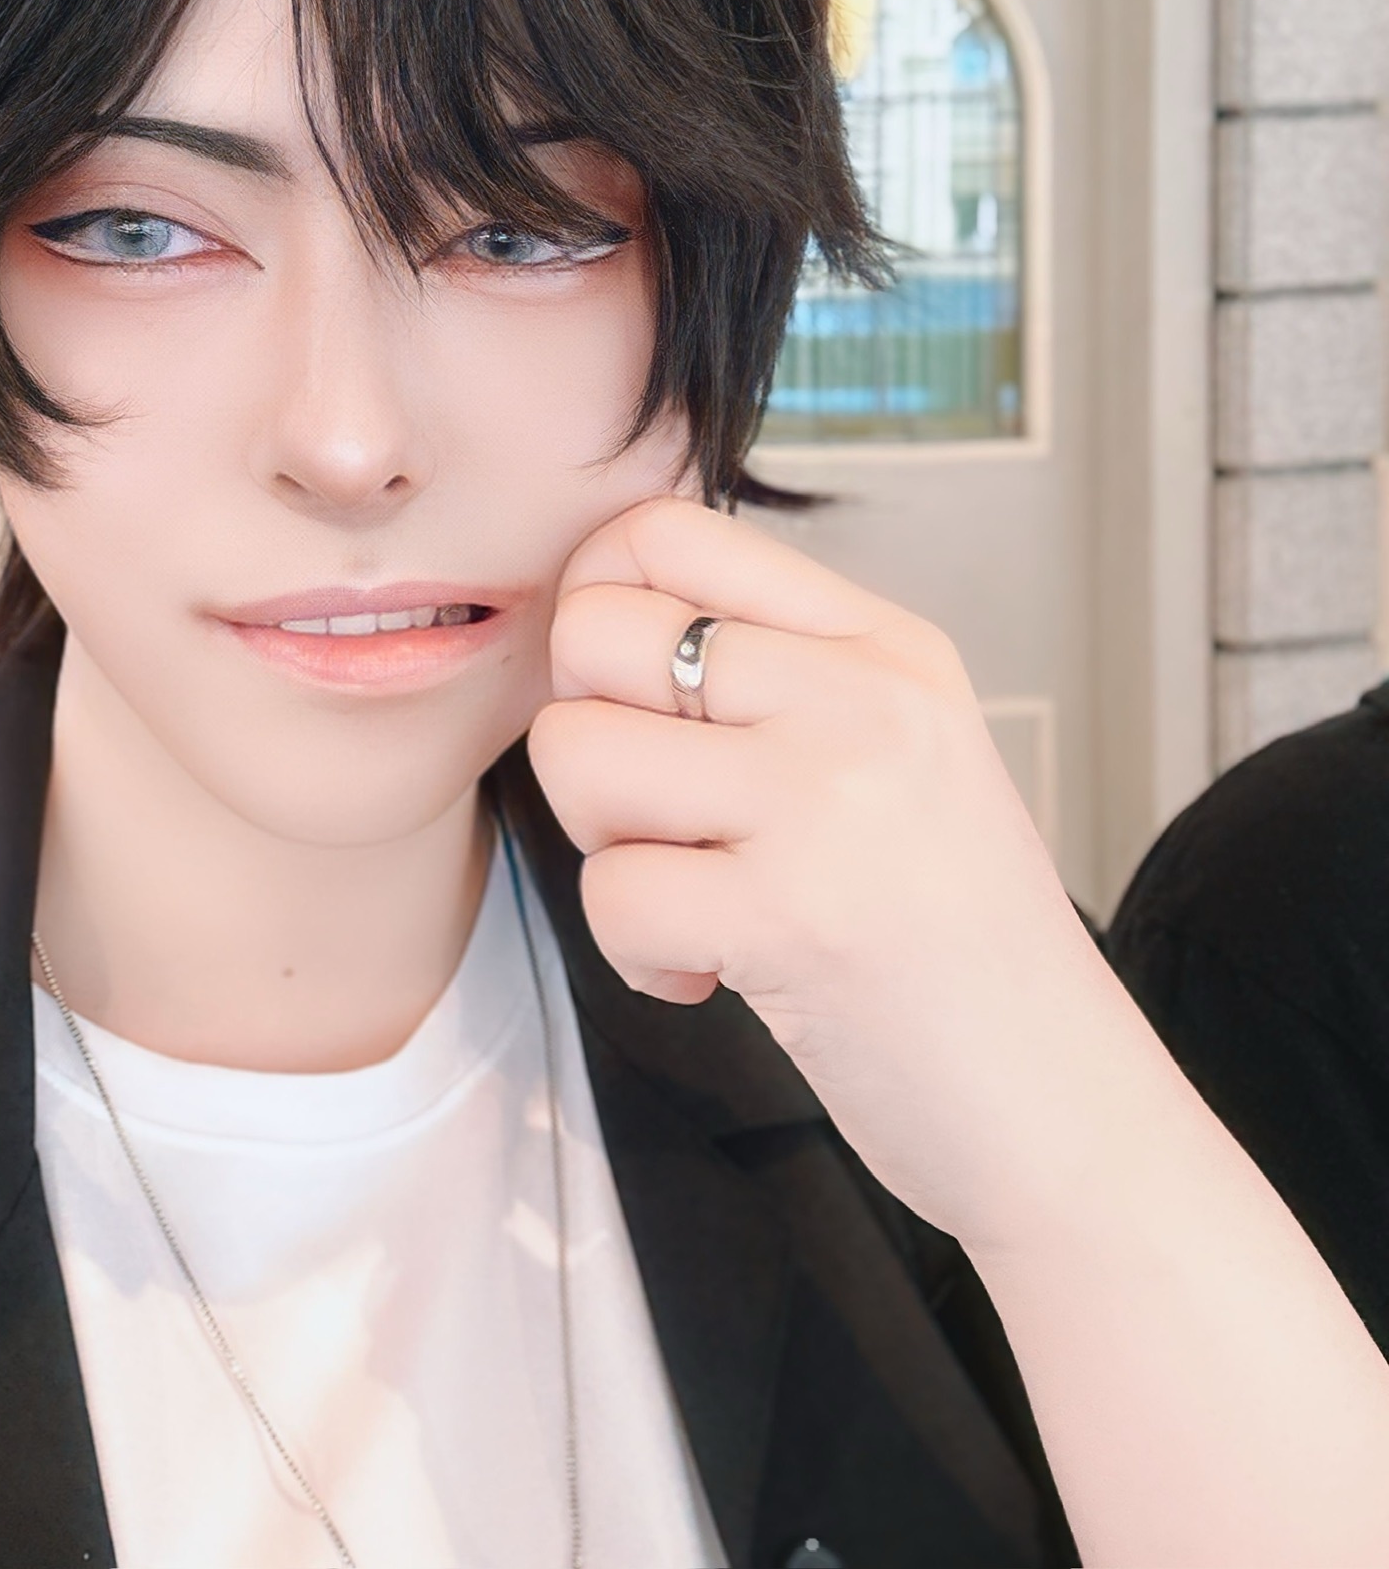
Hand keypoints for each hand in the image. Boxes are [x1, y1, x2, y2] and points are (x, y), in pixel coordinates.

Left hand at [525, 495, 1133, 1249]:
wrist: (1065, 1111)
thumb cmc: (952, 942)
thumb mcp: (899, 751)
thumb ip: (773, 672)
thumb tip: (596, 613)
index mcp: (883, 643)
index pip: (667, 531)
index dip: (595, 605)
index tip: (623, 698)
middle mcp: (861, 695)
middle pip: (593, 630)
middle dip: (587, 733)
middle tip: (659, 815)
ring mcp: (829, 798)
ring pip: (576, 753)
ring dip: (606, 846)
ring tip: (696, 894)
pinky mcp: (789, 915)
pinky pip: (608, 890)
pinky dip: (636, 954)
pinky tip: (717, 973)